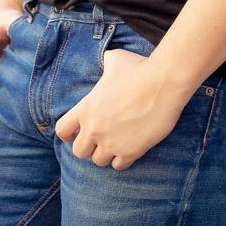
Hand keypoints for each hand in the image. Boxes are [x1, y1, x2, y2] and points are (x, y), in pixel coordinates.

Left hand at [54, 48, 185, 170]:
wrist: (162, 82)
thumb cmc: (139, 68)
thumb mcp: (115, 59)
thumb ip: (105, 63)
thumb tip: (107, 59)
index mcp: (86, 108)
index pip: (62, 130)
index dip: (69, 132)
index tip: (78, 130)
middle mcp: (94, 128)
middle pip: (79, 151)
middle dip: (89, 146)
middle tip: (101, 137)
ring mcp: (112, 142)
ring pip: (99, 161)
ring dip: (106, 153)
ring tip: (116, 142)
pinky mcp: (130, 152)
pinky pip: (118, 166)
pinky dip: (122, 160)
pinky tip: (129, 148)